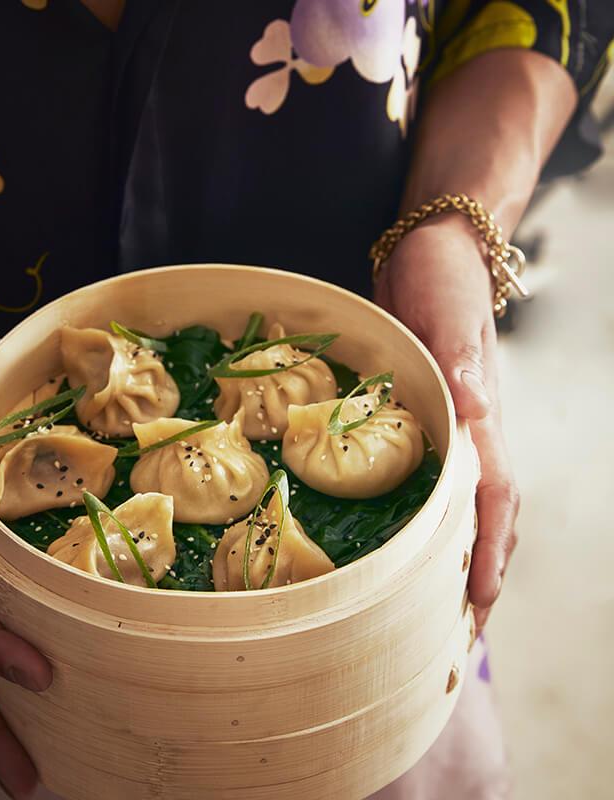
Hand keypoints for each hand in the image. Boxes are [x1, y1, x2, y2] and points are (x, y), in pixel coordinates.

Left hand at [374, 217, 519, 632]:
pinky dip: (435, 517)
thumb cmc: (439, 278)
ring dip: (461, 551)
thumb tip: (477, 411)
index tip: (479, 597)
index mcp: (480, 416)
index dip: (487, 547)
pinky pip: (439, 480)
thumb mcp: (446, 313)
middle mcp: (473, 430)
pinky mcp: (429, 417)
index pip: (493, 495)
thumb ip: (462, 361)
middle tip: (463, 626)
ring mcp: (454, 427)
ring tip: (445, 601)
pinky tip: (416, 538)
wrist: (432, 252)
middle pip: (488, 513)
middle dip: (481, 568)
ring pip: (468, 503)